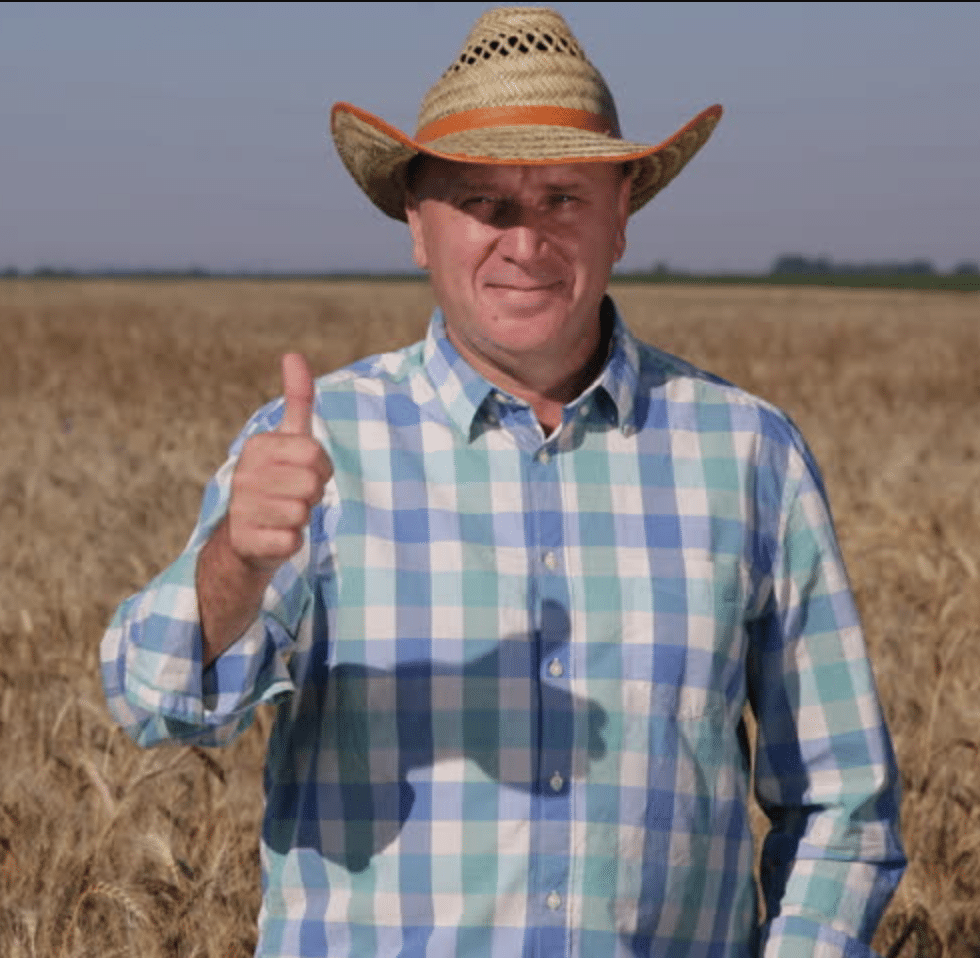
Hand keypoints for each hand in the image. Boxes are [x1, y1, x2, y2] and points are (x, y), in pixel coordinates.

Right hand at [225, 353, 332, 571]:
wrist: (245, 536)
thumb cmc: (275, 482)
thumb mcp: (287, 439)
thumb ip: (297, 399)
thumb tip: (293, 354)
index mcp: (258, 446)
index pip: (315, 454)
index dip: (320, 468)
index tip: (304, 473)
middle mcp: (243, 473)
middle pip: (312, 483)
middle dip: (312, 494)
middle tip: (294, 496)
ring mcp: (242, 507)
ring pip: (302, 512)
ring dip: (301, 518)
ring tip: (283, 515)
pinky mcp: (246, 539)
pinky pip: (292, 540)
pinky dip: (291, 541)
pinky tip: (275, 535)